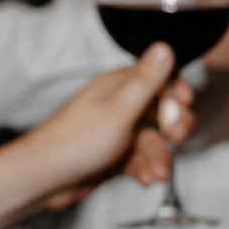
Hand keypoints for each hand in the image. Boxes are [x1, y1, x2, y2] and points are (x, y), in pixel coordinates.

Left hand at [12, 48, 189, 209]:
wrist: (43, 180)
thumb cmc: (73, 143)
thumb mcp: (118, 110)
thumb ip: (146, 81)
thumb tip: (164, 48)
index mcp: (115, 87)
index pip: (156, 78)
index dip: (174, 90)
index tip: (185, 103)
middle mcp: (116, 107)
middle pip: (160, 111)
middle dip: (173, 126)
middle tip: (177, 138)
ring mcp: (115, 133)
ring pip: (152, 141)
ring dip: (159, 157)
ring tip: (156, 173)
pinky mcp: (113, 156)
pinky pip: (140, 160)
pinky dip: (146, 169)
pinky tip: (145, 179)